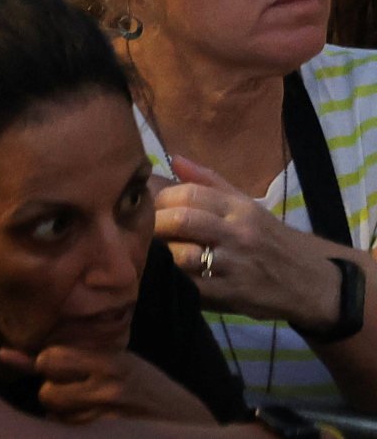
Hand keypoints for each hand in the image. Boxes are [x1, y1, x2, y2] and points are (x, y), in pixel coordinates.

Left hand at [0, 341, 217, 426]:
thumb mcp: (111, 362)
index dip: (51, 367)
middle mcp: (110, 389)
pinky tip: (97, 428)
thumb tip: (2, 355)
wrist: (189, 423)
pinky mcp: (112, 434)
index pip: (49, 359)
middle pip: (48, 394)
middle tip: (82, 395)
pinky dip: (77, 432)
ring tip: (94, 413)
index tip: (67, 371)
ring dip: (67, 418)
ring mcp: (112, 418)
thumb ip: (58, 359)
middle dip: (58, 396)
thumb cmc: (144, 388)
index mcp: (109, 362)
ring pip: (58, 420)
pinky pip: (71, 434)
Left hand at [156, 159, 354, 328]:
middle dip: (155, 224)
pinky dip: (177, 281)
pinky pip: (195, 287)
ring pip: (185, 255)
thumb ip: (209, 182)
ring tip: (150, 254)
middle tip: (140, 231)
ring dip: (161, 255)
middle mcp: (238, 233)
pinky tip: (168, 278)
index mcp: (239, 208)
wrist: (312, 282)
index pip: (189, 193)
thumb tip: (174, 158)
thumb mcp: (247, 205)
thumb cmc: (269, 239)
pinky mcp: (235, 294)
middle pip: (184, 220)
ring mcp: (237, 265)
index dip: (161, 199)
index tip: (147, 207)